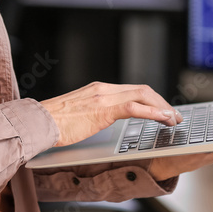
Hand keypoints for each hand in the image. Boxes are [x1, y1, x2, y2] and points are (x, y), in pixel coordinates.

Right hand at [40, 82, 183, 147]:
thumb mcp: (77, 114)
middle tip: (175, 116)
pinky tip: (163, 120)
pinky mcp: (102, 109)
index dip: (153, 99)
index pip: (132, 90)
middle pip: (142, 90)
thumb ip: (92, 113)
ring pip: (143, 95)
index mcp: (97, 89)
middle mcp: (102, 89)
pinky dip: (153, 112)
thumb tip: (100, 123)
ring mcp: (102, 97)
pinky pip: (134, 107)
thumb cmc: (52, 122)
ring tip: (174, 120)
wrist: (37, 122)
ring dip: (163, 108)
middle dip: (163, 102)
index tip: (163, 110)